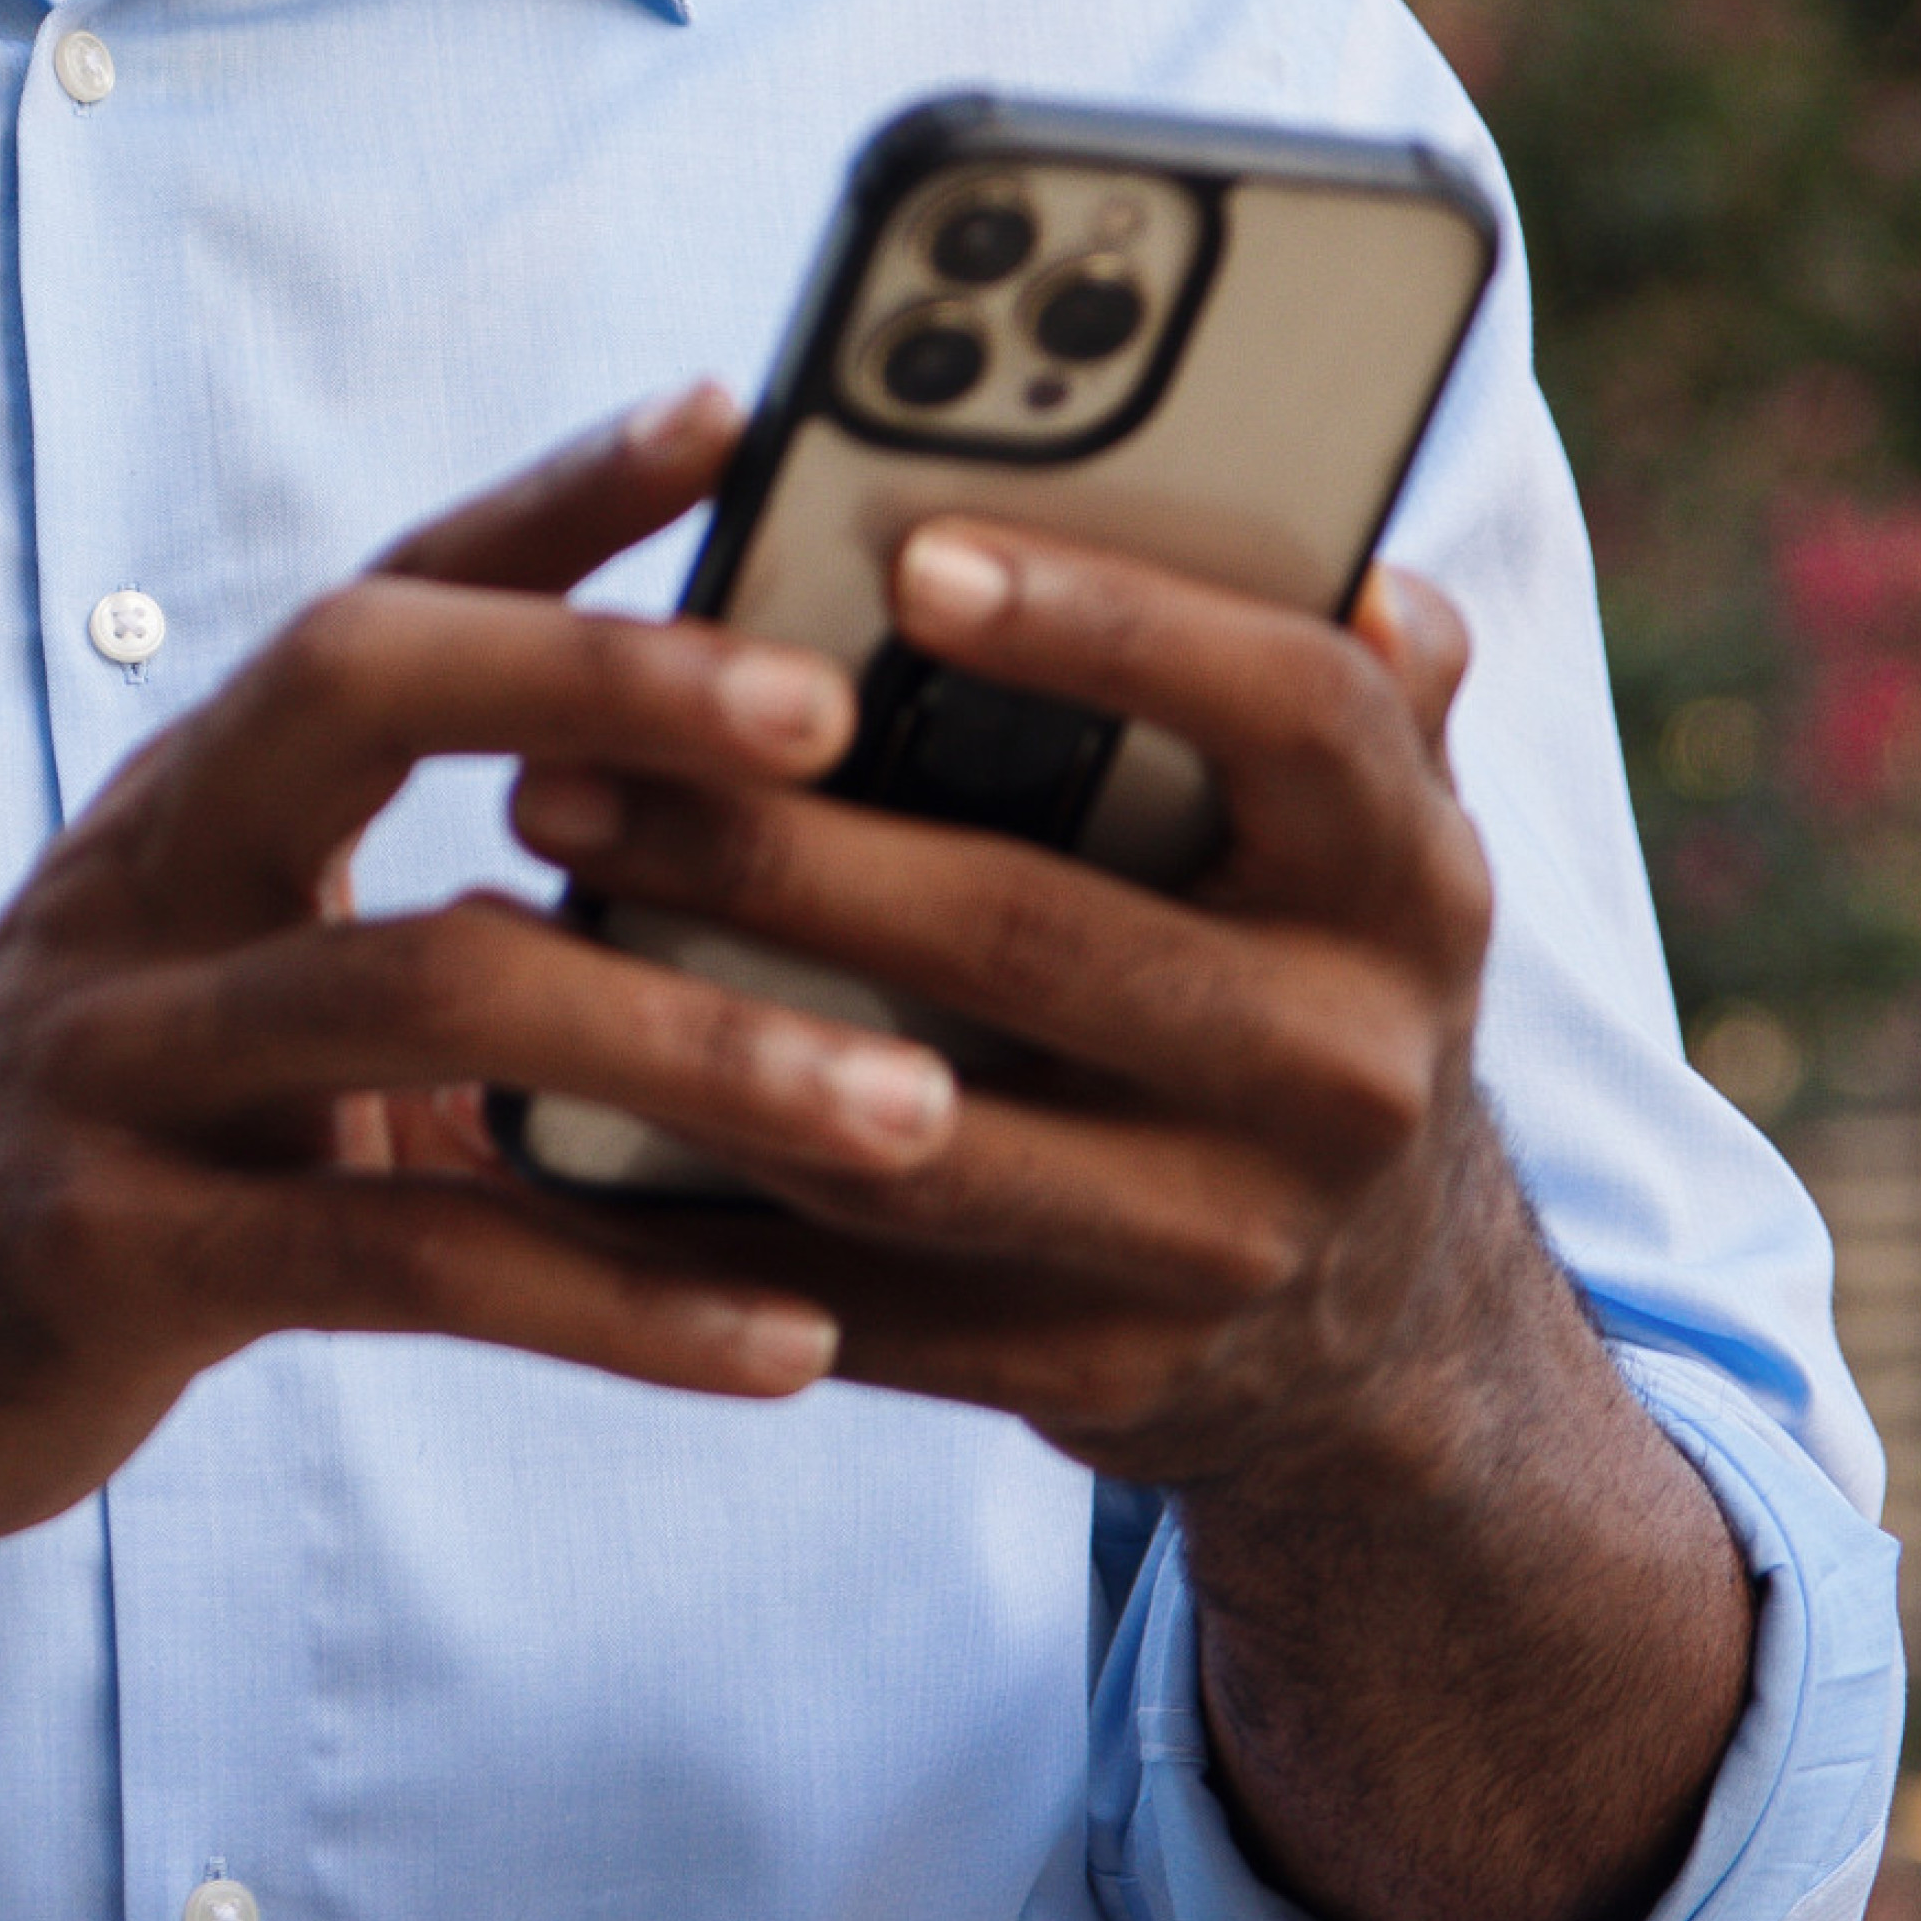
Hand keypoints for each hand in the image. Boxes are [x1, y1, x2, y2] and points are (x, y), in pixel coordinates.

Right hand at [0, 388, 978, 1559]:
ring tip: (908, 1114)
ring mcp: (111, 1057)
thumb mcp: (235, 994)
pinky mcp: (107, 1255)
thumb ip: (443, 948)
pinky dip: (609, 1301)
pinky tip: (785, 1347)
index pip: (390, 593)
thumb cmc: (94, 1148)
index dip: (554, 497)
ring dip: (686, 1046)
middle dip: (602, 673)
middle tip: (829, 716)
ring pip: (423, 992)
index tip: (737, 404)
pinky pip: (397, 1257)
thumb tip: (737, 907)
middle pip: (362, 687)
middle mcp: (145, 879)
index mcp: (197, 799)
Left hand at [503, 515, 1755, 1920]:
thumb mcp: (1359, 821)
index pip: (1286, 714)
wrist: (1372, 1322)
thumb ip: (1337, 675)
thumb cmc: (1290, 961)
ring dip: (692, 1039)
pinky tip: (536, 1132)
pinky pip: (859, 1300)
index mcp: (1408, 876)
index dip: (1109, 626)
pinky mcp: (1103, 1374)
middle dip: (777, 851)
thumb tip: (1347, 546)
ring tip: (512, 930)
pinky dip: (686, 1223)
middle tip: (570, 764)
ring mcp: (1225, 1242)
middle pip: (1034, 933)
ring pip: (915, 1137)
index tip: (912, 555)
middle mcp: (1344, 1067)